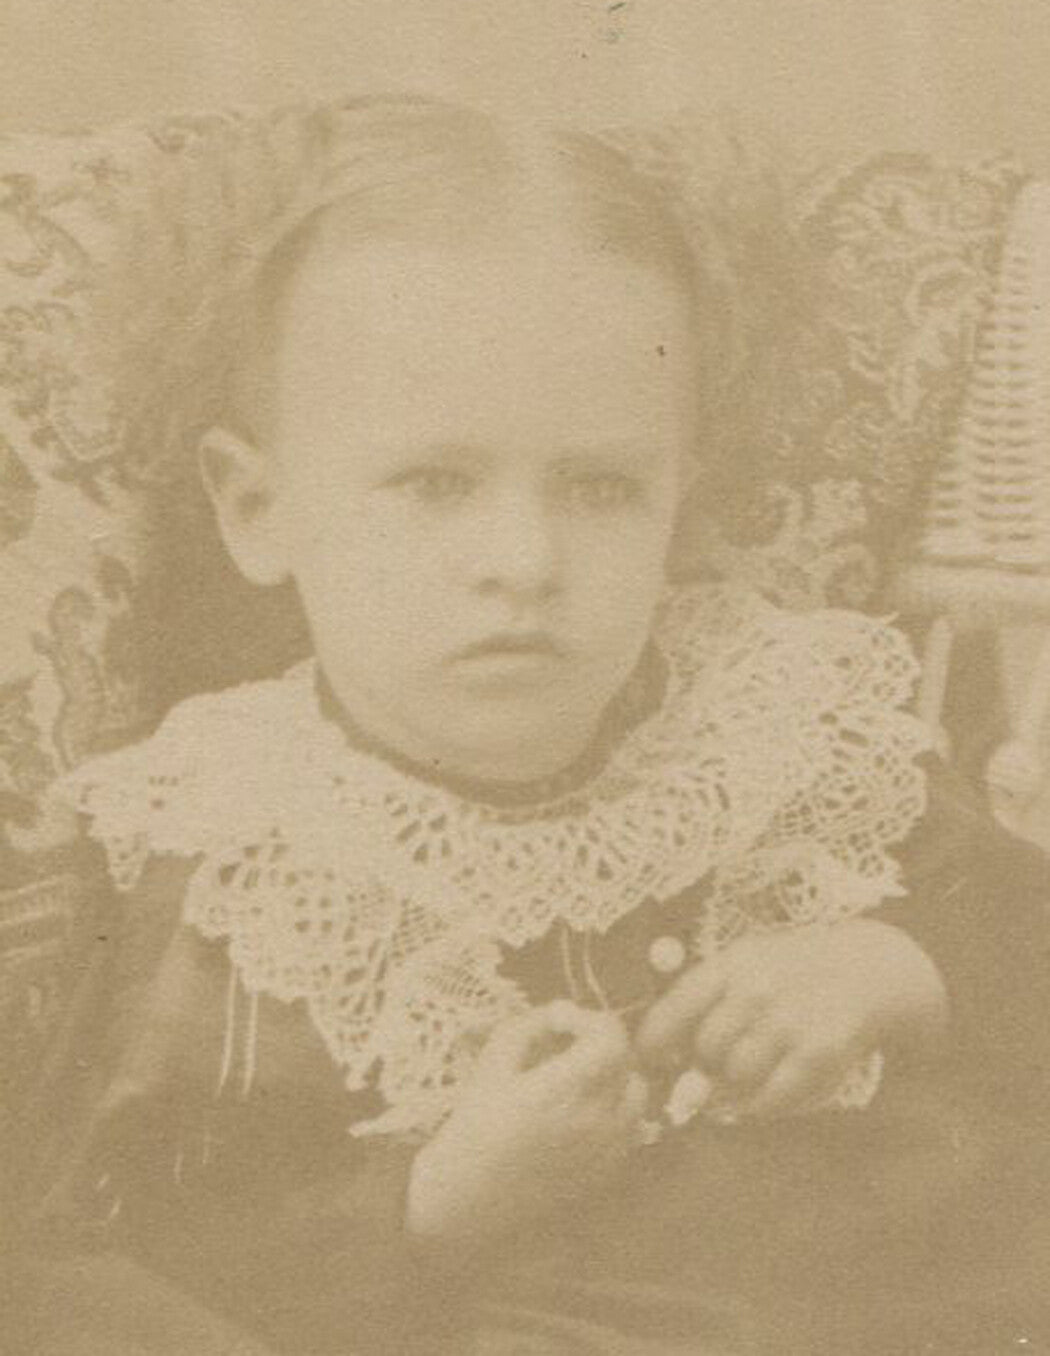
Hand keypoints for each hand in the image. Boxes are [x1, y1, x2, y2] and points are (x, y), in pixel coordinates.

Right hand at [407, 1002, 647, 1245]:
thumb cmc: (473, 1126)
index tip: (559, 1025)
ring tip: (579, 1080)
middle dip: (599, 1044)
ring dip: (615, 1077)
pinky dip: (616, 1110)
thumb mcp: (492, 1061)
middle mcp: (597, 1119)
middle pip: (627, 1061)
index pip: (612, 1037)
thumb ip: (531, 1025)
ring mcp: (607, 1150)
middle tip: (566, 1048)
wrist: (468, 1198)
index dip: (588, 1019)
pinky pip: (630, 1128)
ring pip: (636, 1094)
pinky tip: (581, 1113)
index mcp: (566, 1089)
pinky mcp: (607, 1172)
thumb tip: (564, 1010)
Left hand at [634, 919, 946, 1119]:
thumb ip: (704, 999)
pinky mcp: (820, 1052)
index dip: (654, 1040)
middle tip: (715, 1065)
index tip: (648, 1059)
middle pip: (706, 1049)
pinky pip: (772, 1097)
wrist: (868, 968)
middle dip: (704, 1063)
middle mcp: (759, 991)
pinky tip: (763, 1094)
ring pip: (736, 1075)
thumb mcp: (746, 962)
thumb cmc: (791, 970)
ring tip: (744, 1074)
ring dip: (733, 1085)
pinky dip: (760, 1104)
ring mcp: (790, 1022)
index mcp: (734, 964)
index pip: (677, 1006)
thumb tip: (668, 1056)